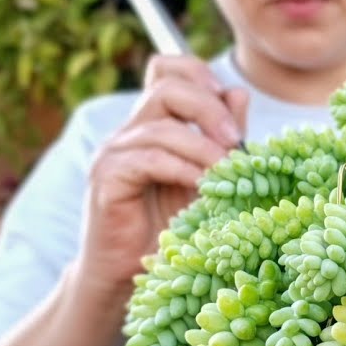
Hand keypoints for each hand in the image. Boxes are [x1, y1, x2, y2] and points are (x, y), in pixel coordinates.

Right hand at [75, 54, 248, 311]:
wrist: (131, 276)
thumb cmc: (171, 229)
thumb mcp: (207, 177)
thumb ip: (222, 138)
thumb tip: (238, 93)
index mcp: (153, 123)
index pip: (167, 68)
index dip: (198, 74)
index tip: (227, 101)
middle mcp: (131, 131)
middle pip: (168, 86)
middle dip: (209, 108)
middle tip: (234, 142)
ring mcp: (114, 153)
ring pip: (163, 126)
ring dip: (203, 149)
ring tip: (226, 176)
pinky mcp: (106, 178)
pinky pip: (148, 159)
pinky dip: (182, 169)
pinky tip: (201, 188)